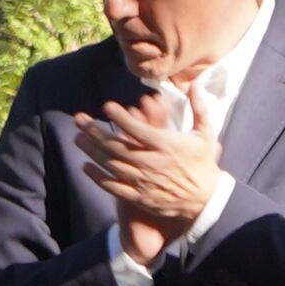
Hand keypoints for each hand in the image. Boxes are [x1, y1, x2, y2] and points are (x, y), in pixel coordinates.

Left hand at [76, 89, 227, 247]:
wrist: (206, 200)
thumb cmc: (204, 164)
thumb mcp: (206, 134)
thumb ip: (199, 109)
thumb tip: (195, 85)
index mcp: (167, 145)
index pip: (139, 130)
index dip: (121, 118)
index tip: (107, 106)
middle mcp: (152, 163)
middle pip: (117, 146)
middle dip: (95, 132)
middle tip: (79, 119)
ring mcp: (144, 182)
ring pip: (112, 165)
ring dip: (92, 151)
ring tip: (78, 138)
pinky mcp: (140, 197)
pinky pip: (114, 187)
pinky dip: (98, 177)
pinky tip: (86, 166)